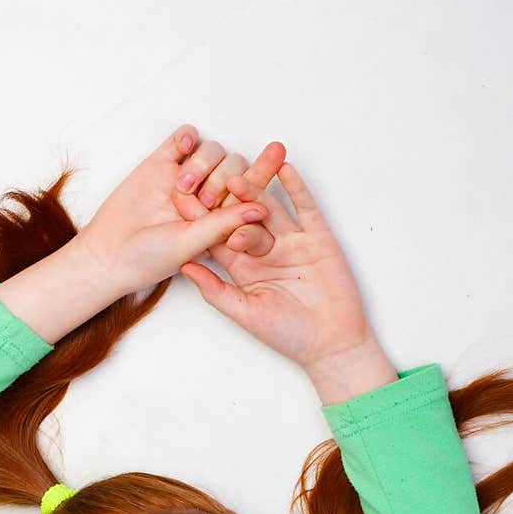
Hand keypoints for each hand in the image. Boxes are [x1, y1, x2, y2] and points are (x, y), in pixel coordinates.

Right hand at [75, 125, 270, 297]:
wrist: (109, 252)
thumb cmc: (150, 259)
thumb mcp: (192, 244)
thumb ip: (226, 223)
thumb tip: (262, 207)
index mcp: (221, 220)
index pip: (251, 192)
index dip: (265, 173)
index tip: (279, 154)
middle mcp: (207, 196)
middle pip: (234, 168)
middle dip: (223, 180)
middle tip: (202, 202)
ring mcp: (186, 177)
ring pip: (213, 151)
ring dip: (203, 165)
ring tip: (181, 188)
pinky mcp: (162, 162)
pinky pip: (184, 138)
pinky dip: (187, 137)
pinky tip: (182, 148)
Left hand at [177, 157, 373, 369]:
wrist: (331, 343)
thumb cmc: (289, 335)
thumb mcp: (245, 313)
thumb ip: (216, 289)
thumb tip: (184, 266)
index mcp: (244, 269)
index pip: (219, 239)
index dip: (202, 222)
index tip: (181, 202)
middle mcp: (265, 252)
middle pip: (242, 220)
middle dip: (225, 203)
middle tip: (205, 182)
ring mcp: (291, 242)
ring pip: (270, 210)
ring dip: (255, 192)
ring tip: (237, 175)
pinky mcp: (317, 238)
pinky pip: (304, 208)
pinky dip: (296, 189)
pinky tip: (284, 170)